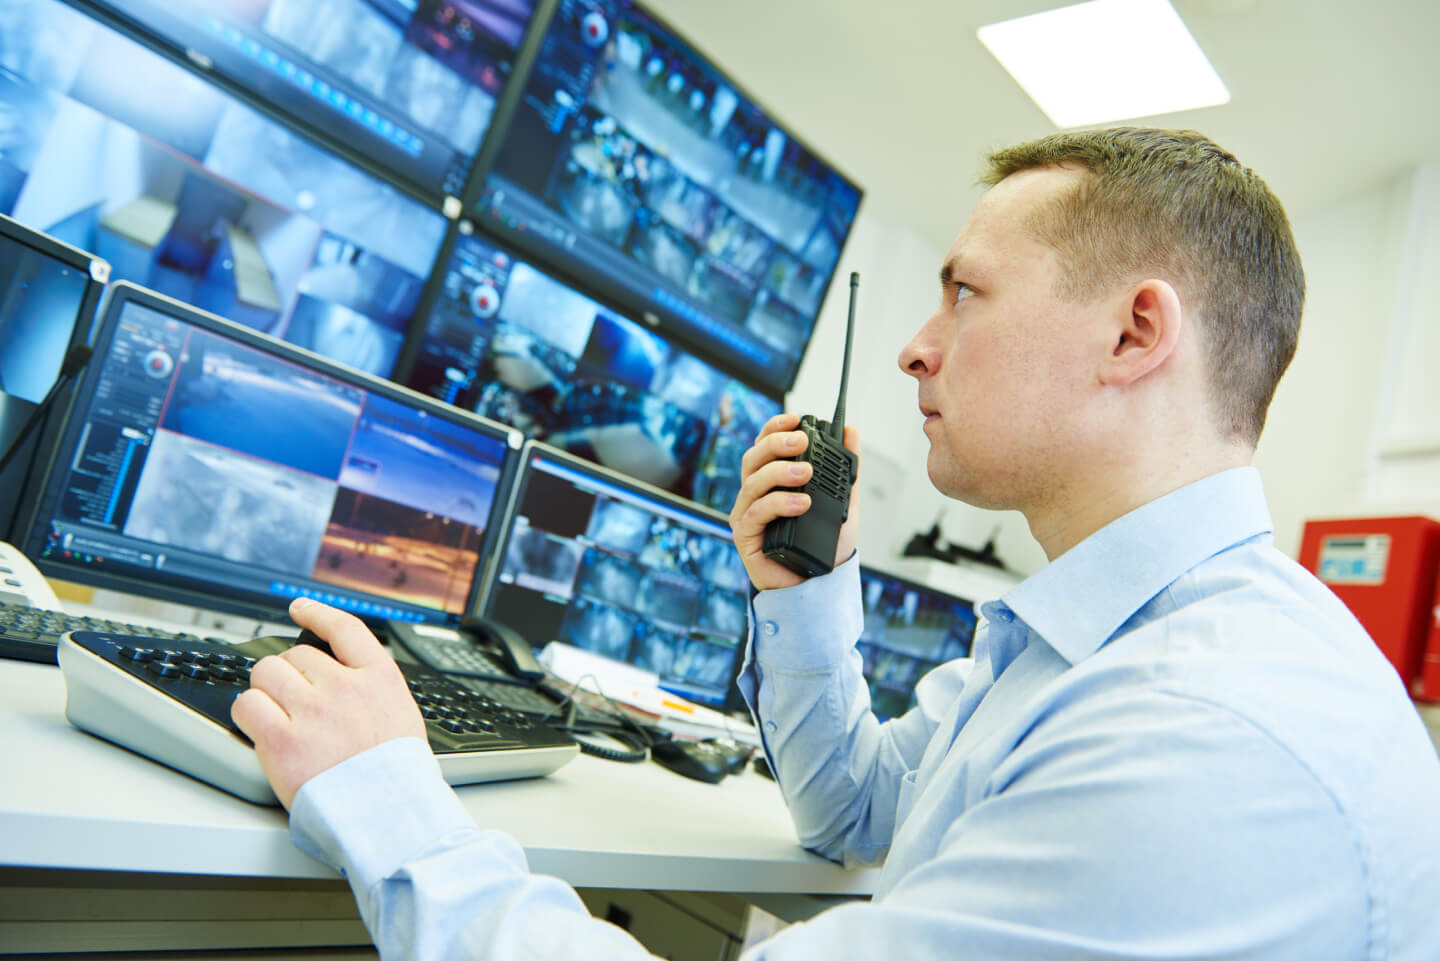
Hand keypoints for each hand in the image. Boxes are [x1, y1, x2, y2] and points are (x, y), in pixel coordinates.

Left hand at [231, 598, 424, 808]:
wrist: (386, 816)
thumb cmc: (394, 776)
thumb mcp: (401, 716)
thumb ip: (371, 689)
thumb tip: (340, 674)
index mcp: (379, 679)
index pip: (344, 629)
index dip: (317, 614)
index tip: (300, 608)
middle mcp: (345, 687)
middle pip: (296, 655)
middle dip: (290, 675)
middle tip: (292, 701)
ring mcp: (312, 712)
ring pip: (267, 674)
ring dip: (266, 690)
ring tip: (275, 714)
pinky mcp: (282, 740)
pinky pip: (247, 705)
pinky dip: (248, 713)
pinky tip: (258, 726)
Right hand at [729, 412, 860, 591]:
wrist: (820, 585)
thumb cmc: (824, 545)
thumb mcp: (842, 501)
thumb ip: (846, 468)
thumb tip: (852, 431)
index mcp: (771, 482)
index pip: (765, 447)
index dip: (774, 429)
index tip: (795, 419)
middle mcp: (754, 495)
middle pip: (753, 459)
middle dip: (776, 445)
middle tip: (802, 442)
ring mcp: (747, 516)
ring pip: (753, 483)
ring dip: (780, 473)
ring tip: (807, 474)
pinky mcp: (746, 537)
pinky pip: (756, 513)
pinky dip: (779, 504)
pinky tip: (802, 503)